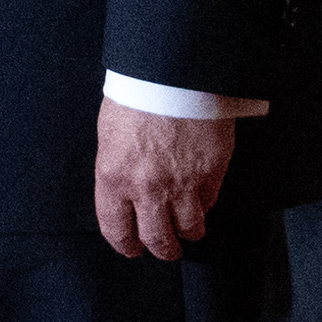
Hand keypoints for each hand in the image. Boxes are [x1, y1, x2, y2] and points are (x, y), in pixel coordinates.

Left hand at [94, 100, 235, 260]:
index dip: (125, 245)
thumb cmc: (138, 94)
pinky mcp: (211, 172)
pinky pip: (210, 203)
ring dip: (188, 234)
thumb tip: (125, 195)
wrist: (174, 72)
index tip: (132, 249)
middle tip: (165, 249)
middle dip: (161, 248)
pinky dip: (205, 206)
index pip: (116, 229)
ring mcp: (182, 183)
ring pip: (189, 228)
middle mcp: (146, 188)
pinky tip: (202, 202)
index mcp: (113, 177)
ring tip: (189, 232)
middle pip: (156, 237)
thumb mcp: (110, 135)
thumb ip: (116, 171)